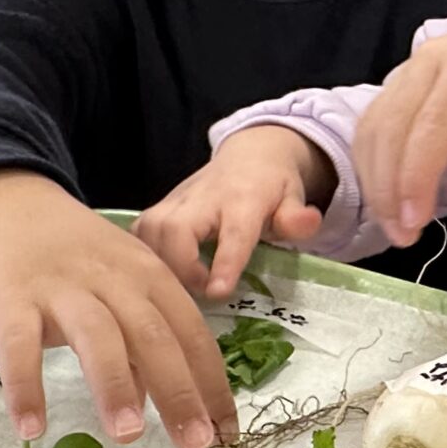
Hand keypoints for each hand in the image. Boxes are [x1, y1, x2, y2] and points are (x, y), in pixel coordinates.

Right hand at [0, 172, 238, 447]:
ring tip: (129, 436)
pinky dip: (25, 386)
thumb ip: (139, 340)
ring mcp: (62, 289)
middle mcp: (114, 280)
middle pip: (154, 336)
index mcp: (151, 277)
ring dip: (116, 386)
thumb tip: (152, 399)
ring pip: (97, 337)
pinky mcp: (12, 300)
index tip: (227, 434)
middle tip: (196, 444)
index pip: (192, 334)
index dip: (212, 384)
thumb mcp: (121, 287)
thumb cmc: (76, 257)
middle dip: (179, 392)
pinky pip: (20, 346)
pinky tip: (32, 428)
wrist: (9, 206)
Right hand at [134, 127, 335, 301]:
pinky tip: (152, 277)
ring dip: (156, 264)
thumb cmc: (273, 188)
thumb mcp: (295, 198)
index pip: (233, 232)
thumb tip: (309, 222)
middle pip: (176, 228)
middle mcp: (204, 196)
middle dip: (180, 266)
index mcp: (243, 199)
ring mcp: (176, 200)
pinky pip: (137, 232)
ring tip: (177, 290)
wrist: (250, 154)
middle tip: (198, 293)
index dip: (224, 262)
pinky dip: (139, 256)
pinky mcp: (158, 207)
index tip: (216, 292)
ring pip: (149, 230)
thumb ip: (297, 217)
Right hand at [354, 5, 446, 246]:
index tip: (414, 221)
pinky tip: (387, 195)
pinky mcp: (400, 83)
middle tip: (403, 237)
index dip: (417, 176)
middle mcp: (429, 62)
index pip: (432, 125)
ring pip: (374, 127)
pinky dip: (373, 164)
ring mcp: (409, 70)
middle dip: (389, 188)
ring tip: (394, 226)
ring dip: (376, 181)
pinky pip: (373, 124)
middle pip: (392, 128)